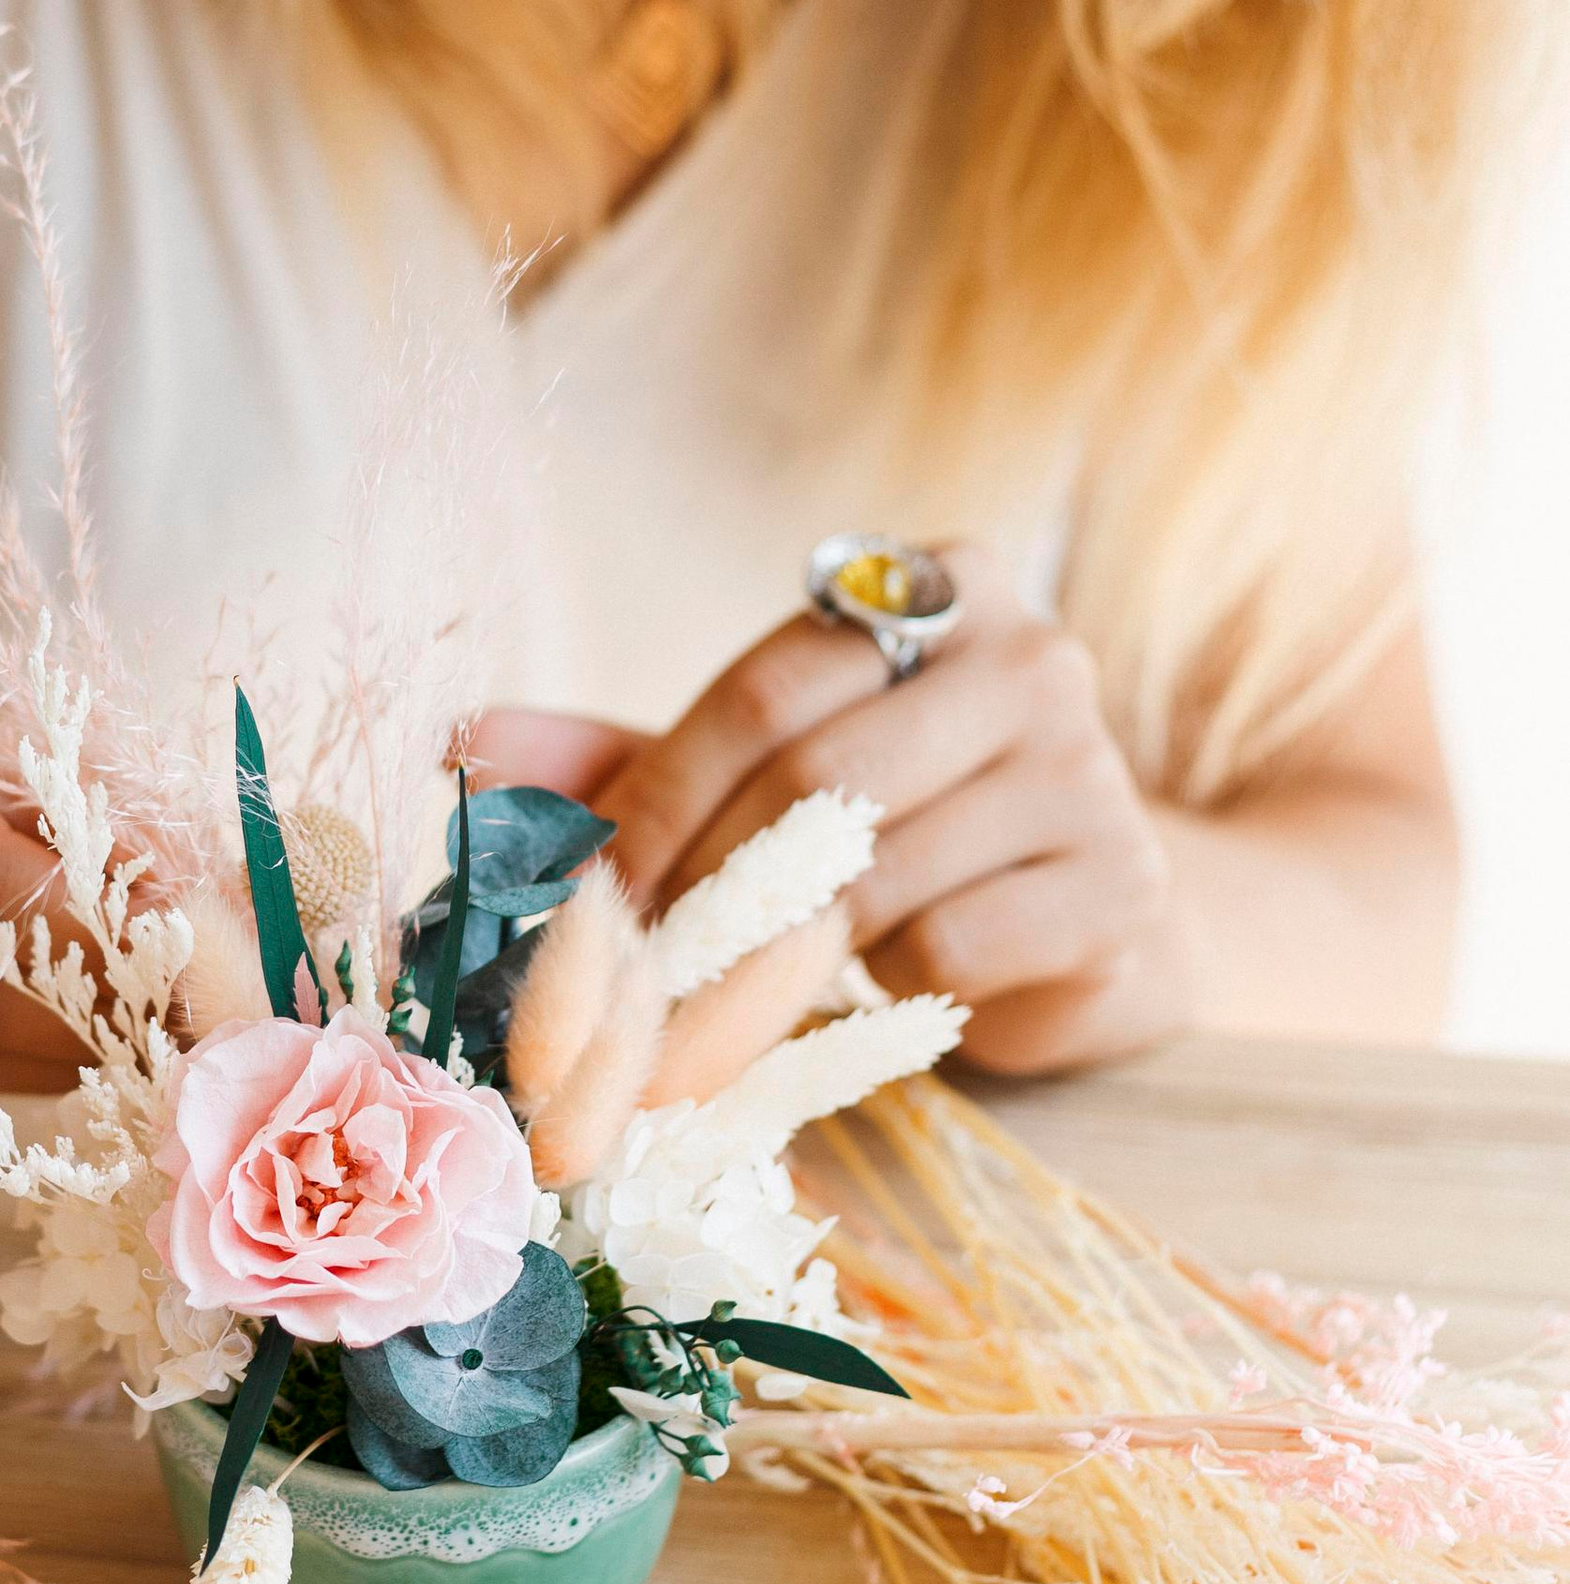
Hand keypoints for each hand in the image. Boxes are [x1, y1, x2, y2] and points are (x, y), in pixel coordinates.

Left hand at [588, 545, 1190, 1072]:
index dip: (661, 798)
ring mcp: (1092, 769)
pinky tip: (879, 985)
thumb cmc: (906, 823)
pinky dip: (882, 986)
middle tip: (635, 972)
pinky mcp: (1120, 886)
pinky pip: (949, 948)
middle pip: (816, 780)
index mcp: (935, 587)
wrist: (1093, 914)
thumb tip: (462, 741)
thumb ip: (627, 753)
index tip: (599, 888)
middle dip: (704, 889)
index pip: (766, 691)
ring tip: (726, 997)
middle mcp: (1031, 657)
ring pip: (877, 875)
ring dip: (776, 955)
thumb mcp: (766, 769)